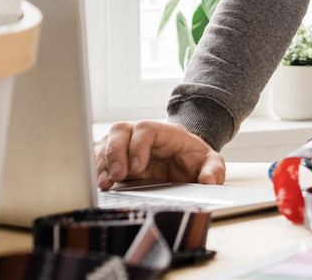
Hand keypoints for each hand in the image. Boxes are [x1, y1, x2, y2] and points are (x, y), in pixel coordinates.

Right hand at [94, 120, 224, 188]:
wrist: (188, 162)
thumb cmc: (195, 159)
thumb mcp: (211, 163)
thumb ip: (214, 170)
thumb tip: (208, 181)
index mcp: (167, 133)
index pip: (146, 129)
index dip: (138, 144)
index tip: (137, 167)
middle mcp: (143, 136)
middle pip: (121, 131)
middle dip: (116, 152)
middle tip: (118, 176)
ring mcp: (128, 146)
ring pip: (107, 142)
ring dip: (103, 162)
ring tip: (106, 183)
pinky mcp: (118, 159)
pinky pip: (101, 157)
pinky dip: (98, 169)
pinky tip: (102, 184)